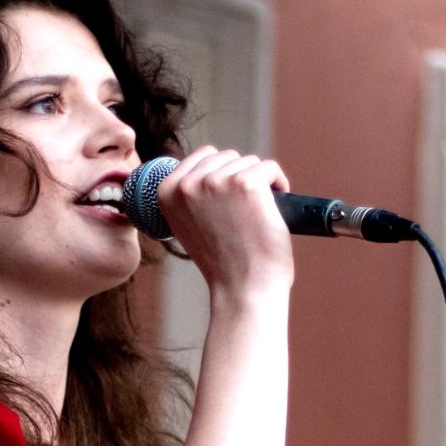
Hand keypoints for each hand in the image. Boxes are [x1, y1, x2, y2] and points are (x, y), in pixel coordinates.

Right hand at [154, 146, 293, 304]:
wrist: (243, 290)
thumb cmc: (222, 264)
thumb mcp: (189, 226)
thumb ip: (191, 197)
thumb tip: (208, 172)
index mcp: (167, 192)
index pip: (202, 156)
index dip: (222, 174)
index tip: (230, 200)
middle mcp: (189, 183)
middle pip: (226, 156)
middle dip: (240, 178)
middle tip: (245, 212)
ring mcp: (217, 182)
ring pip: (249, 162)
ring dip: (259, 182)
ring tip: (258, 213)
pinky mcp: (247, 184)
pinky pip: (269, 167)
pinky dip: (278, 183)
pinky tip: (276, 204)